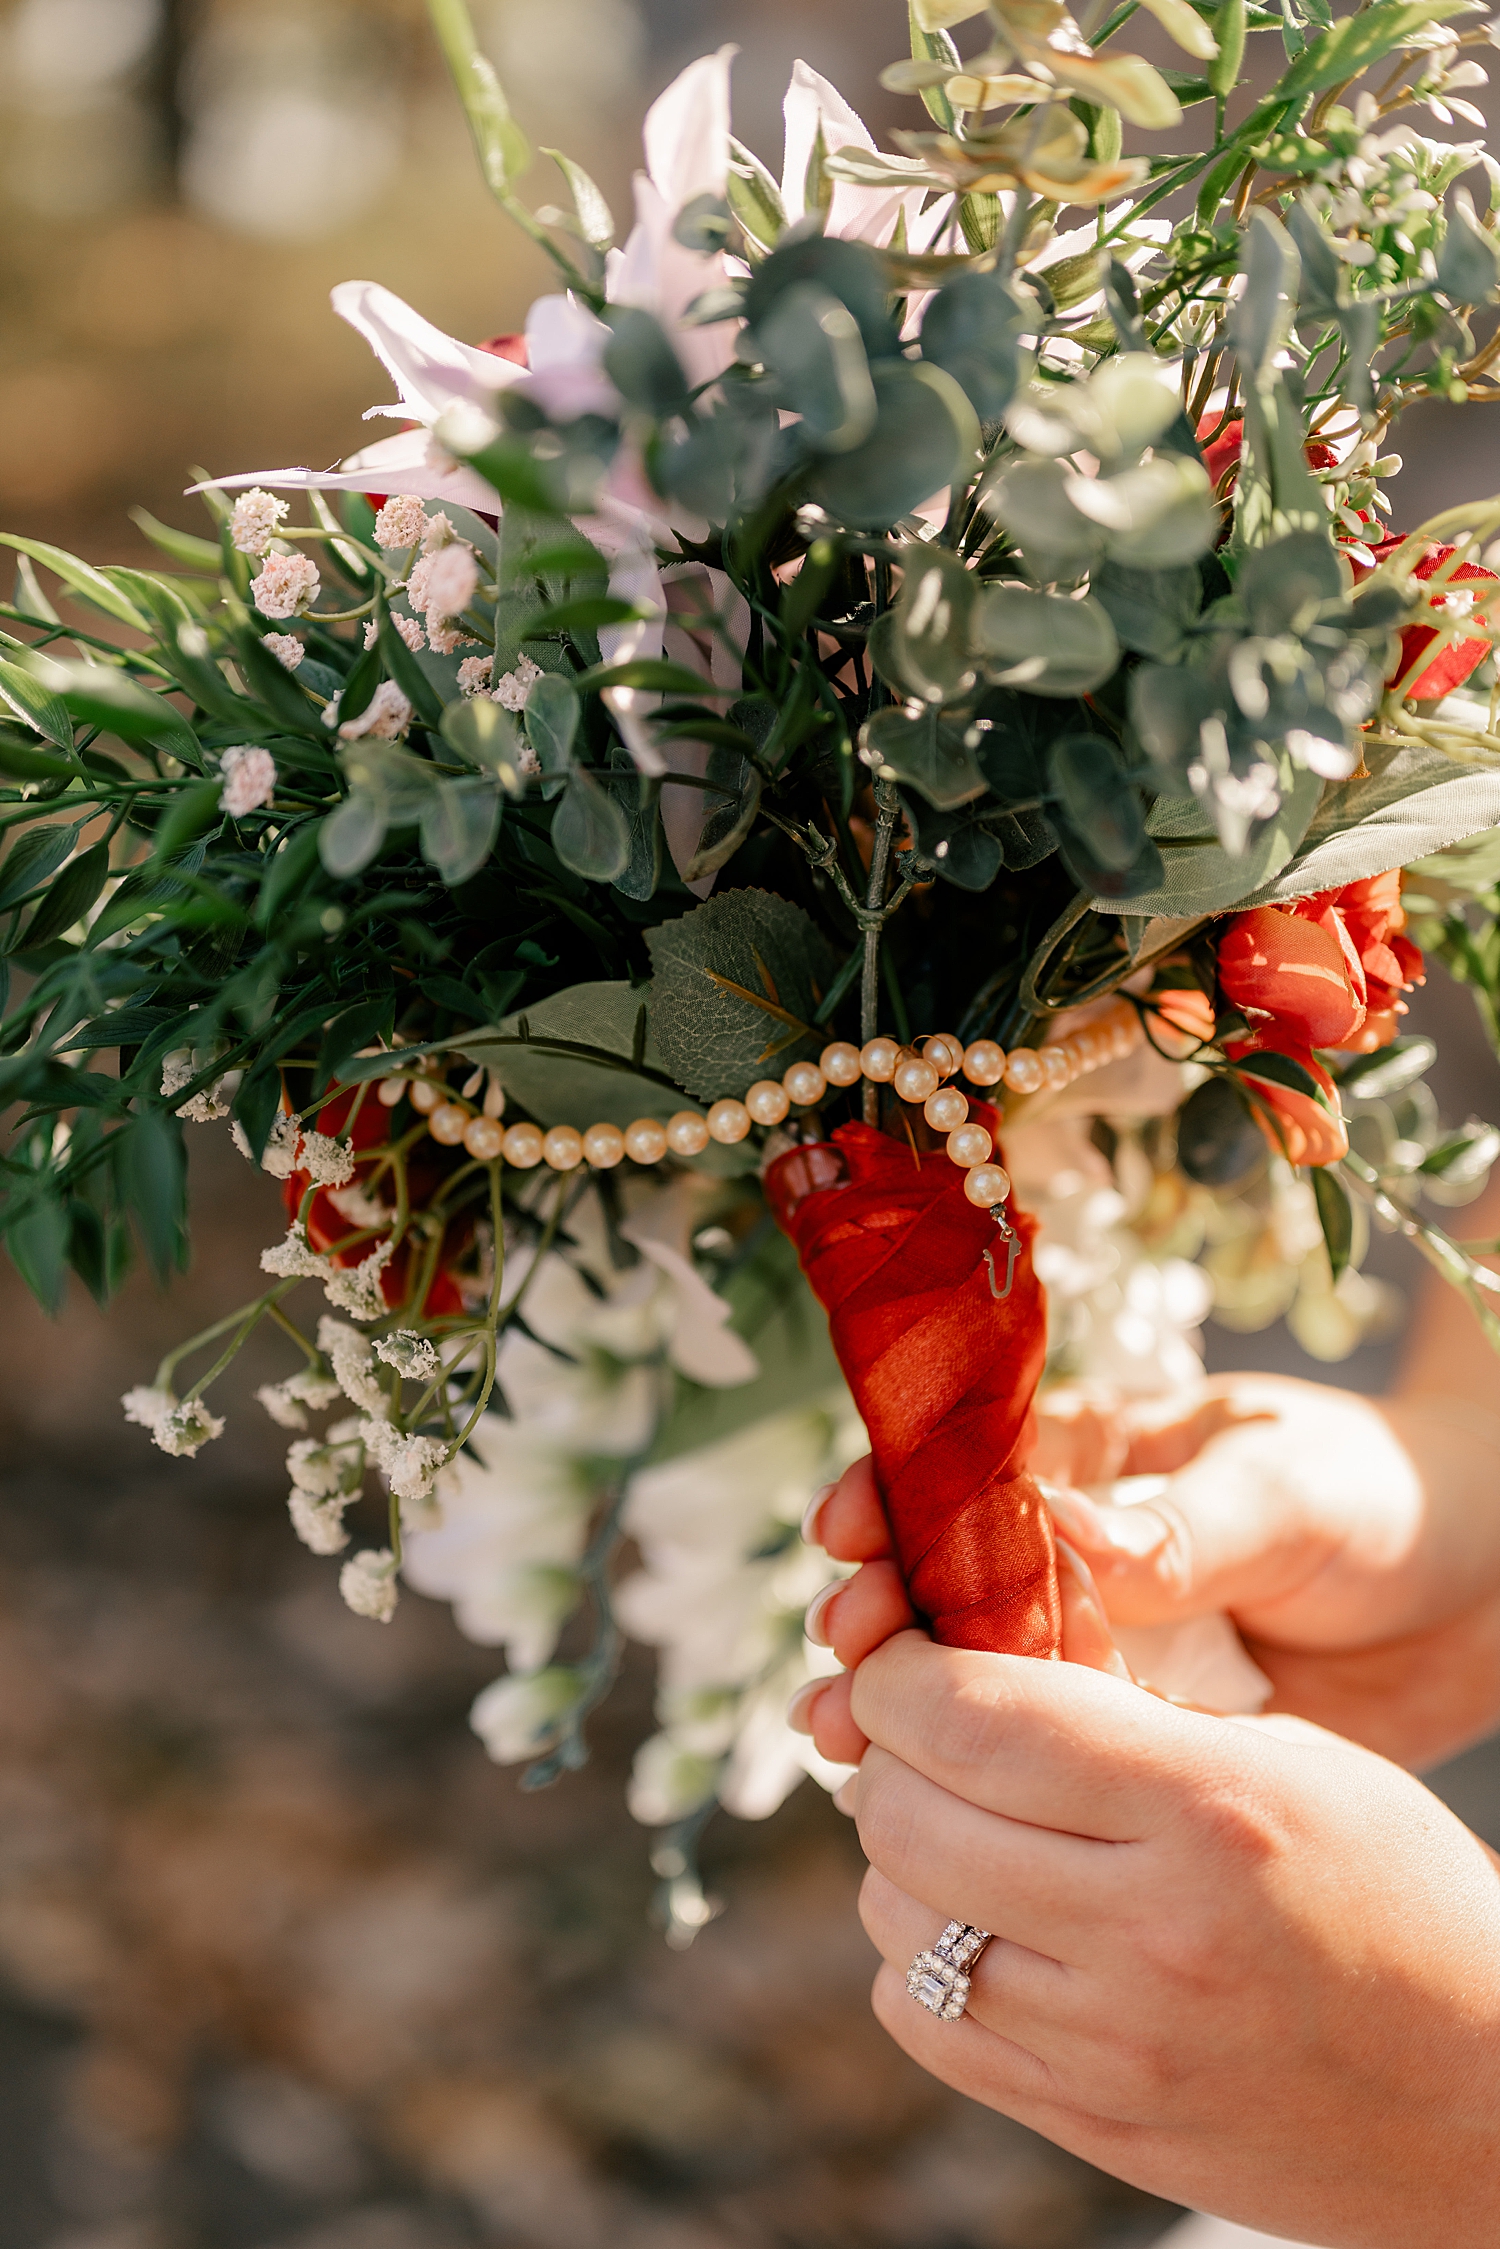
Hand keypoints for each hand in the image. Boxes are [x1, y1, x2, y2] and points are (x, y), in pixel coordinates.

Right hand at [795, 1372, 1499, 1768]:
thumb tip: (1072, 1536)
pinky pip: (1039, 1757)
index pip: (960, 1467)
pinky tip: (917, 1803)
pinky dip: (970, 1779)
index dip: (889, 1495)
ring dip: (895, 1704)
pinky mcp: (1133, 1735)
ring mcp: (1098, 1647)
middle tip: (848, 1657)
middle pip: (939, 1580)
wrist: (1482, 1592)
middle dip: (875, 1615)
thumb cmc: (1380, 1498)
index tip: (847, 1533)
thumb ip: (1187, 1521)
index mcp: (1094, 1458)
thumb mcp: (1290, 1489)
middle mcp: (1073, 1553)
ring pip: (968, 1677)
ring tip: (843, 1738)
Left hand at [848, 1632, 1499, 2248]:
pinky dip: (919, 1959)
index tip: (898, 1659)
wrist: (1489, 2102)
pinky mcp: (1098, 2127)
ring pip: (899, 1920)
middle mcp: (1148, 1935)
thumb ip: (1134, 1723)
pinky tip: (977, 1922)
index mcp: (1210, 1812)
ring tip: (956, 1825)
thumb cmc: (1404, 1897)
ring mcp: (1116, 2049)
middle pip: (909, 1818)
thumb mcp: (1296, 1761)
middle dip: (886, 1755)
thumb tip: (978, 1683)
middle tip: (916, 1734)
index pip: (974, 1722)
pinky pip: (930, 2025)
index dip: (900, 1676)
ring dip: (899, 1856)